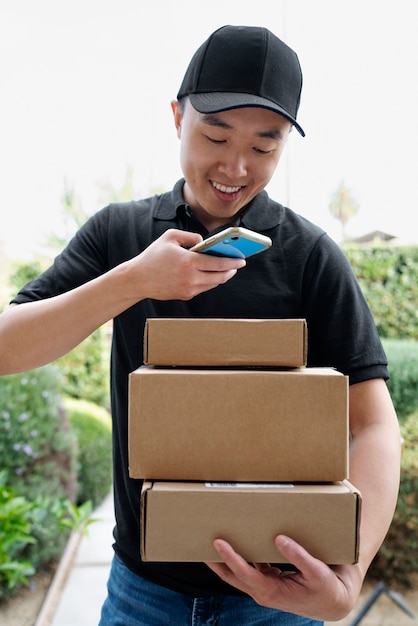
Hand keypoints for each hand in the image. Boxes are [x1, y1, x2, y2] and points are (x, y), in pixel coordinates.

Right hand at [128, 229, 245, 300]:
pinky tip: (213, 275)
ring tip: (227, 269)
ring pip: (213, 284)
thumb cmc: (153, 256)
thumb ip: (190, 236)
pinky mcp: (185, 295)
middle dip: (231, 270)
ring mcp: (189, 289)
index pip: (218, 262)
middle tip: (238, 265)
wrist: (138, 279)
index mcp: (189, 261)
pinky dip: (210, 281)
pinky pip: (204, 288)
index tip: (242, 259)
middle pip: (220, 276)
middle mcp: (191, 277)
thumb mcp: (170, 237)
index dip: (233, 261)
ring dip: (222, 277)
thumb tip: (204, 242)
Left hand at [206, 535, 362, 621]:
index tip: (218, 542)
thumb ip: (299, 556)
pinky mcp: (267, 581)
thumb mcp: (317, 573)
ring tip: (211, 540)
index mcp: (272, 591)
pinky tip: (235, 543)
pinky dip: (239, 558)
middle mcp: (263, 591)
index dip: (230, 558)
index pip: (245, 574)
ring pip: (237, 574)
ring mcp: (263, 587)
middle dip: (216, 561)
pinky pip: (248, 569)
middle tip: (199, 540)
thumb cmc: (325, 587)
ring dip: (223, 560)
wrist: (333, 601)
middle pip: (232, 576)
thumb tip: (279, 539)